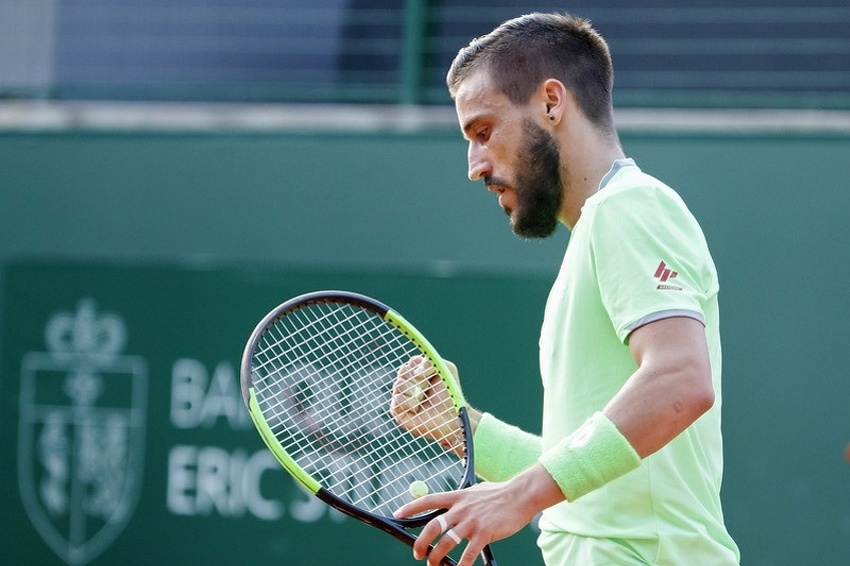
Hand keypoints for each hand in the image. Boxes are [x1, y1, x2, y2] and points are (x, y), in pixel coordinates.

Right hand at [389, 356, 462, 453]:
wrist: (451, 417)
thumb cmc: (450, 395)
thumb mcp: (447, 370)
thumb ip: (432, 361)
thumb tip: (416, 369)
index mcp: (417, 372)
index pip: (411, 362)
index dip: (421, 367)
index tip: (430, 374)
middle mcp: (407, 383)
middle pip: (402, 371)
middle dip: (418, 380)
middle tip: (428, 388)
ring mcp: (401, 396)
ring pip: (398, 384)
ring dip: (415, 392)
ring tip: (423, 400)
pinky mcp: (397, 410)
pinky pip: (398, 399)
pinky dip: (410, 403)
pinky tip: (417, 409)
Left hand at [393, 478, 538, 565]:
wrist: (520, 495)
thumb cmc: (499, 494)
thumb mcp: (475, 491)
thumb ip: (461, 499)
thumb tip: (451, 504)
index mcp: (457, 497)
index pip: (428, 500)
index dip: (411, 507)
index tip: (397, 513)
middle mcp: (461, 509)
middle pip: (433, 526)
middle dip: (421, 542)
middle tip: (417, 553)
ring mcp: (472, 521)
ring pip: (446, 543)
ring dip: (437, 557)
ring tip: (434, 564)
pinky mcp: (484, 533)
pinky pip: (468, 554)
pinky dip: (462, 565)